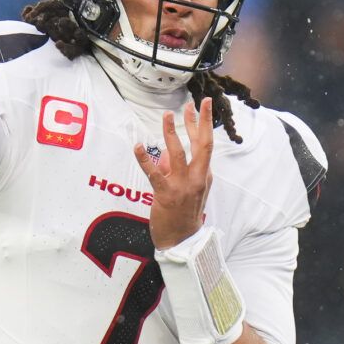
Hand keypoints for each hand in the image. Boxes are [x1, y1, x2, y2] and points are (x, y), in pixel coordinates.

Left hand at [132, 98, 212, 249]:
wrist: (182, 241)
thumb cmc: (183, 215)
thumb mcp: (188, 190)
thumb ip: (178, 169)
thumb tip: (165, 151)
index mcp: (204, 176)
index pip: (205, 145)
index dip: (202, 124)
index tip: (201, 106)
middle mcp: (197, 178)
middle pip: (202, 145)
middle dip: (200, 122)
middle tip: (196, 102)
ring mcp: (183, 186)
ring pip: (178, 154)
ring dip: (171, 133)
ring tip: (167, 115)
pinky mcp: (166, 194)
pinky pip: (154, 173)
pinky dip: (145, 159)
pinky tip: (138, 147)